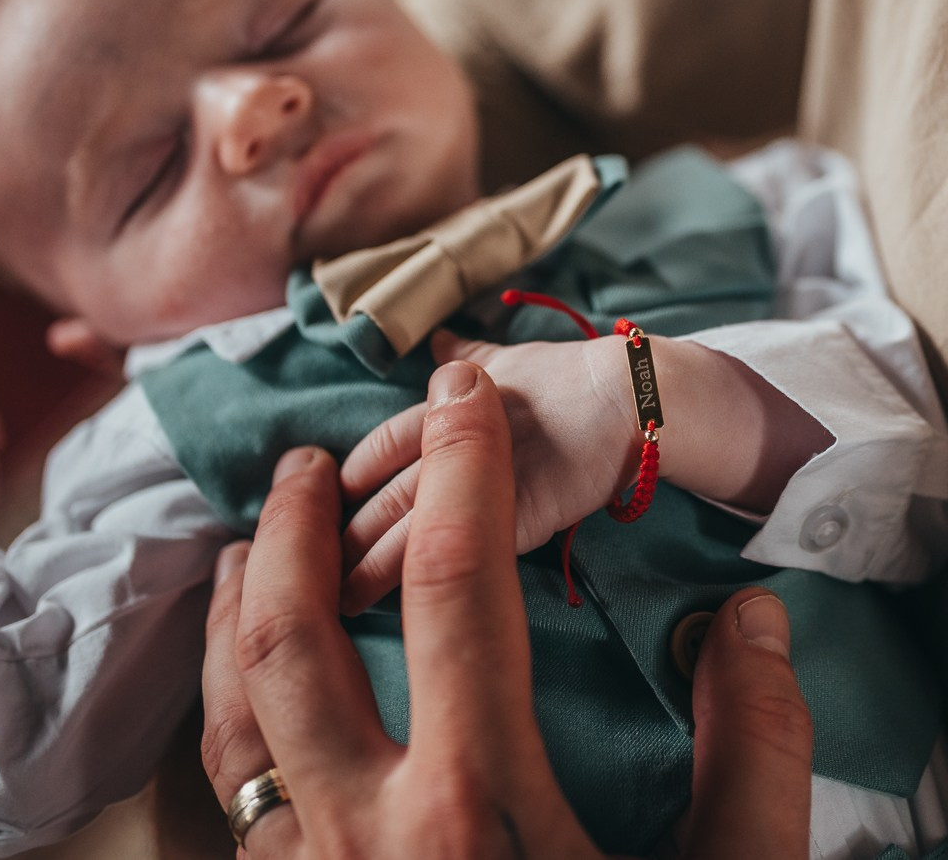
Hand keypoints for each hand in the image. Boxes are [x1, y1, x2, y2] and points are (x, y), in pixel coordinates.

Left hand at [200, 361, 814, 858]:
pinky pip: (232, 804)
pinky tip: (256, 700)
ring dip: (237, 617)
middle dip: (297, 529)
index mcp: (478, 808)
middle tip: (313, 460)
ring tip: (252, 548)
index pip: (459, 589)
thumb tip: (750, 623)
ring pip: (230, 723)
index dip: (465, 471)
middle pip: (292, 639)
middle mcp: (369, 837)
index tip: (467, 392)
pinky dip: (230, 723)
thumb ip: (756, 754)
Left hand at [340, 331, 634, 612]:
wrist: (633, 397)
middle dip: (347, 533)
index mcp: (452, 405)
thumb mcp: (513, 357)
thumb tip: (440, 341)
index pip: (383, 443)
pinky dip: (430, 581)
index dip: (351, 475)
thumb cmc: (577, 377)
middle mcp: (459, 443)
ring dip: (371, 566)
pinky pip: (465, 553)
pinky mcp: (519, 517)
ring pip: (413, 530)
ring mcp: (487, 481)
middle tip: (314, 567)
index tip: (321, 501)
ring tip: (340, 598)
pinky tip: (406, 606)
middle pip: (386, 495)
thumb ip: (470, 355)